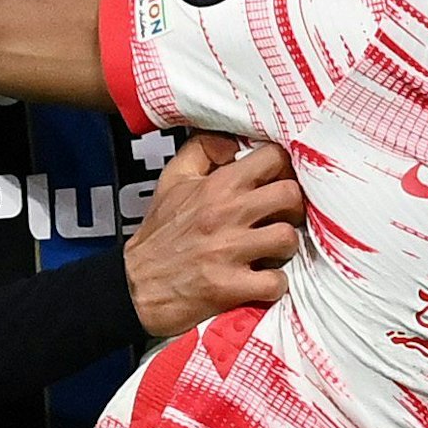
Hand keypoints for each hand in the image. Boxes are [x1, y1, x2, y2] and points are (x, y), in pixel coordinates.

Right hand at [123, 132, 304, 337]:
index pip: (272, 158)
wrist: (135, 286)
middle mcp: (226, 214)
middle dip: (292, 207)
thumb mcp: (173, 179)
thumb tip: (233, 140)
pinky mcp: (231, 286)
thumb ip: (202, 149)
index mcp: (217, 185)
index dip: (282, 168)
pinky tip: (262, 280)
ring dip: (285, 247)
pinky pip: (276, 282)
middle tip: (281, 217)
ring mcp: (230, 251)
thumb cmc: (160, 234)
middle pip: (290, 196)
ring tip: (272, 250)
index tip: (277, 181)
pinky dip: (274, 284)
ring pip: (288, 238)